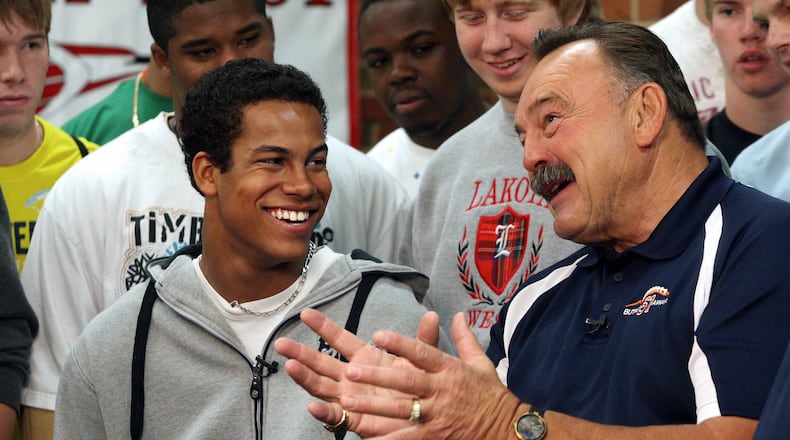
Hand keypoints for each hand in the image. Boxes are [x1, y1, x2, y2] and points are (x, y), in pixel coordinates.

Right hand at [274, 308, 439, 436]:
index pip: (339, 339)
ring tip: (290, 366)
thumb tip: (434, 316)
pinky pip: (336, 416)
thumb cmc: (418, 388)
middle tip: (281, 342)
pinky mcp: (355, 419)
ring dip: (305, 377)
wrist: (424, 416)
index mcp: (365, 358)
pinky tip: (312, 406)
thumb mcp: (420, 362)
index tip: (306, 313)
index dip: (323, 326)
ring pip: (321, 386)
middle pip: (321, 362)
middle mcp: (351, 377)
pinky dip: (324, 412)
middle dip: (300, 352)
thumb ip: (423, 341)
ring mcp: (350, 397)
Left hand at [339, 312, 521, 438]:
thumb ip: (464, 339)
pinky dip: (388, 439)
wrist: (507, 429)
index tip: (379, 334)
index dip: (400, 343)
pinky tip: (368, 438)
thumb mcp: (480, 363)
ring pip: (401, 409)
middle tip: (352, 370)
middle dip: (378, 375)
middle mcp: (441, 390)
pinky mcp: (436, 435)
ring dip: (373, 405)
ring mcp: (437, 414)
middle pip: (406, 381)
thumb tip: (458, 314)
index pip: (422, 353)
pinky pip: (408, 438)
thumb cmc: (491, 394)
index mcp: (450, 369)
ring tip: (348, 399)